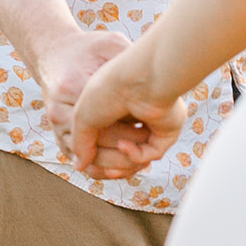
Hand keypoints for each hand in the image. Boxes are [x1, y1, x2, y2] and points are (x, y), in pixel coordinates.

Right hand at [42, 31, 157, 176]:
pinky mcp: (62, 136)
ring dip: (119, 166)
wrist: (54, 53)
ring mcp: (58, 127)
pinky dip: (107, 168)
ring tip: (142, 158)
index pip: (105, 123)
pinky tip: (129, 159)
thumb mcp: (108, 45)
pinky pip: (84, 163)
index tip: (152, 130)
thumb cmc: (87, 49)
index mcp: (73, 88)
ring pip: (91, 163)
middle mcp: (60, 113)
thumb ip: (128, 59)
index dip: (132, 133)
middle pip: (97, 148)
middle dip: (128, 153)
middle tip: (151, 148)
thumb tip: (152, 76)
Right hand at [70, 50, 186, 177]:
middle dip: (106, 161)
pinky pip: (152, 152)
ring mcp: (151, 122)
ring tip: (111, 155)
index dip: (92, 154)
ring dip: (120, 161)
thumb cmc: (106, 89)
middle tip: (97, 162)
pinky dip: (135, 155)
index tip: (84, 157)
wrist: (136, 78)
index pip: (102, 141)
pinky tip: (124, 145)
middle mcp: (133, 114)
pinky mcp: (166, 129)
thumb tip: (78, 167)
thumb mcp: (81, 115)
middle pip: (118, 153)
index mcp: (114, 107)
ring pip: (136, 157)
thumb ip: (79, 142)